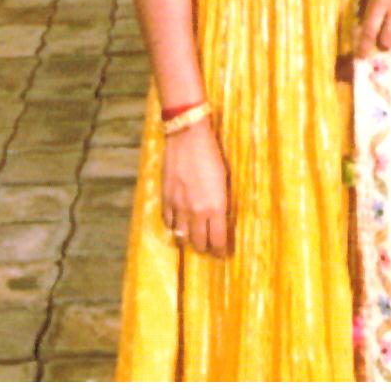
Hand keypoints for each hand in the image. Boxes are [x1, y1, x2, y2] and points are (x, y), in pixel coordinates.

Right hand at [161, 119, 229, 255]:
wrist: (187, 137)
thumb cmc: (212, 154)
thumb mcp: (224, 180)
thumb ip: (221, 202)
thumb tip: (221, 218)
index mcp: (215, 207)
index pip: (218, 240)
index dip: (221, 250)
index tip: (223, 253)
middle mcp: (196, 212)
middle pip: (199, 243)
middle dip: (205, 248)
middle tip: (209, 248)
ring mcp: (178, 207)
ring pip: (182, 236)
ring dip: (188, 240)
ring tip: (194, 240)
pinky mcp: (165, 198)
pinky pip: (168, 222)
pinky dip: (173, 226)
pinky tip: (178, 225)